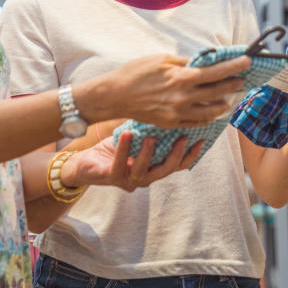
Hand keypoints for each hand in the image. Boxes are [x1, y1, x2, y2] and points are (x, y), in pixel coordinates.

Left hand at [63, 131, 203, 192]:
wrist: (85, 163)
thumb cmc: (114, 150)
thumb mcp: (137, 138)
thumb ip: (153, 130)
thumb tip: (169, 108)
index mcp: (153, 169)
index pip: (177, 165)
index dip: (191, 155)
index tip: (202, 140)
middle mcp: (144, 178)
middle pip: (166, 171)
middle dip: (176, 155)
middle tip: (184, 137)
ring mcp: (128, 180)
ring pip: (143, 170)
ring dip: (148, 153)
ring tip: (151, 137)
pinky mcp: (111, 178)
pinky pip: (119, 164)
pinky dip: (123, 150)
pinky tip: (126, 134)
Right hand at [81, 54, 250, 127]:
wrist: (114, 96)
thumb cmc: (135, 73)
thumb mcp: (161, 59)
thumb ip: (184, 62)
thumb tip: (202, 62)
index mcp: (181, 78)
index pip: (215, 72)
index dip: (233, 66)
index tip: (247, 61)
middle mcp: (183, 97)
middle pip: (217, 92)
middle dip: (232, 84)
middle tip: (242, 79)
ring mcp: (178, 113)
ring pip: (210, 111)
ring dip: (223, 103)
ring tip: (228, 98)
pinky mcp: (172, 123)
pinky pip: (197, 122)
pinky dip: (207, 117)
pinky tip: (212, 111)